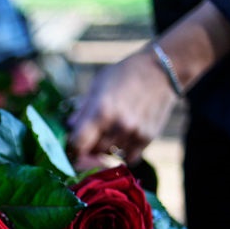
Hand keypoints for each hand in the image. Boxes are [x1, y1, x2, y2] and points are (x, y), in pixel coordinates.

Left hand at [66, 47, 178, 166]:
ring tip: (112, 129)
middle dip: (90, 146)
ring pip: (111, 154)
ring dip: (108, 147)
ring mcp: (134, 134)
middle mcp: (118, 125)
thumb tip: (70, 126)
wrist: (160, 71)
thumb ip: (83, 109)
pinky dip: (124, 152)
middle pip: (94, 151)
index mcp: (101, 111)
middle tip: (92, 135)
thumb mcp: (98, 85)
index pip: (78, 144)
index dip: (72, 146)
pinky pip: (130, 157)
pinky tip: (125, 137)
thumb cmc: (124, 74)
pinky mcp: (148, 138)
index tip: (72, 144)